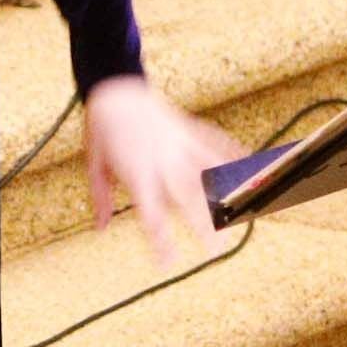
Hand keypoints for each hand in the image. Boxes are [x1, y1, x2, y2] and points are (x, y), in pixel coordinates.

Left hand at [83, 74, 243, 265]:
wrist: (114, 84)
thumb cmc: (102, 128)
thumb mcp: (94, 164)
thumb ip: (100, 198)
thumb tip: (100, 227)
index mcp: (137, 172)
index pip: (150, 214)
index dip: (160, 240)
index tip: (169, 262)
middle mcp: (162, 159)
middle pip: (188, 197)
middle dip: (204, 224)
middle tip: (218, 248)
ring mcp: (179, 142)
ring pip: (209, 171)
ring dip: (228, 192)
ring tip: (244, 211)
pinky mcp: (188, 128)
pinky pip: (214, 142)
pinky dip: (233, 153)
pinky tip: (251, 165)